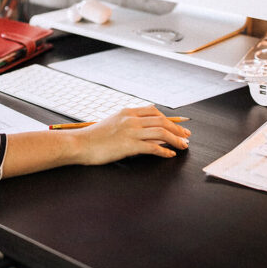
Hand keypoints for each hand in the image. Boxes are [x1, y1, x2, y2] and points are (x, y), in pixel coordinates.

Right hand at [71, 106, 190, 163]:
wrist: (79, 144)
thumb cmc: (93, 137)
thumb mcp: (112, 123)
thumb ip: (127, 122)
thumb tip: (143, 129)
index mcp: (127, 112)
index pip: (153, 111)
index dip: (168, 119)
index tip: (177, 126)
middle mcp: (131, 119)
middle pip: (161, 121)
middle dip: (177, 129)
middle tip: (186, 136)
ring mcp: (131, 132)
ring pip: (161, 132)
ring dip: (175, 139)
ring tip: (183, 146)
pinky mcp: (129, 145)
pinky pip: (153, 147)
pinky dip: (164, 151)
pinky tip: (170, 155)